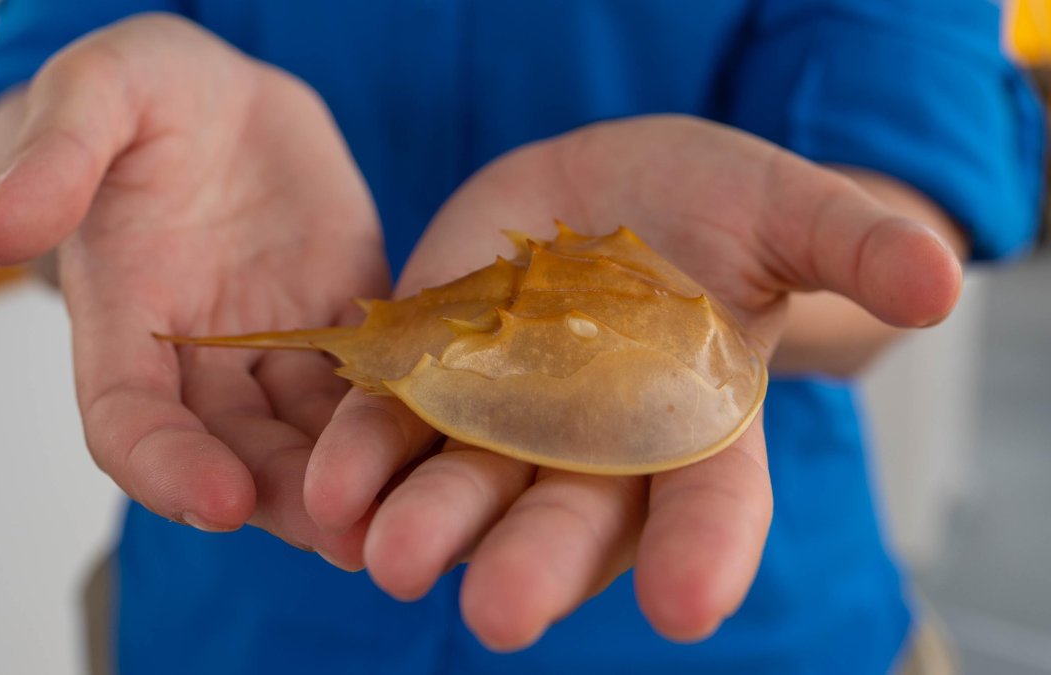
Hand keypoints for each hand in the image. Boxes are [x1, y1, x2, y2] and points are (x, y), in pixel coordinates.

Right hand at [0, 15, 387, 565]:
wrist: (226, 96)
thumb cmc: (147, 91)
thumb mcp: (96, 94)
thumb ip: (54, 159)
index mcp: (123, 317)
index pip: (127, 418)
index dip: (165, 465)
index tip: (218, 501)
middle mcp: (197, 355)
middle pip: (230, 450)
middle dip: (280, 499)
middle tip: (338, 539)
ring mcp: (274, 347)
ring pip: (304, 435)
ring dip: (344, 483)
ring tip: (394, 521)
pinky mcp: (341, 325)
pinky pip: (369, 383)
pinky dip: (396, 420)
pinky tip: (438, 447)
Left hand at [303, 116, 961, 646]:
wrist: (604, 188)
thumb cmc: (713, 207)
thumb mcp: (786, 212)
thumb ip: (849, 245)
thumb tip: (942, 278)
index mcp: (695, 428)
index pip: (711, 504)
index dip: (703, 552)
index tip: (686, 605)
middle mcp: (596, 449)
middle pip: (570, 520)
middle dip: (537, 565)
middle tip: (501, 612)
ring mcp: (506, 418)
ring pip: (467, 487)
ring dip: (427, 524)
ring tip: (386, 558)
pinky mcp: (433, 375)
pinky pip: (392, 426)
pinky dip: (359, 458)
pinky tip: (326, 491)